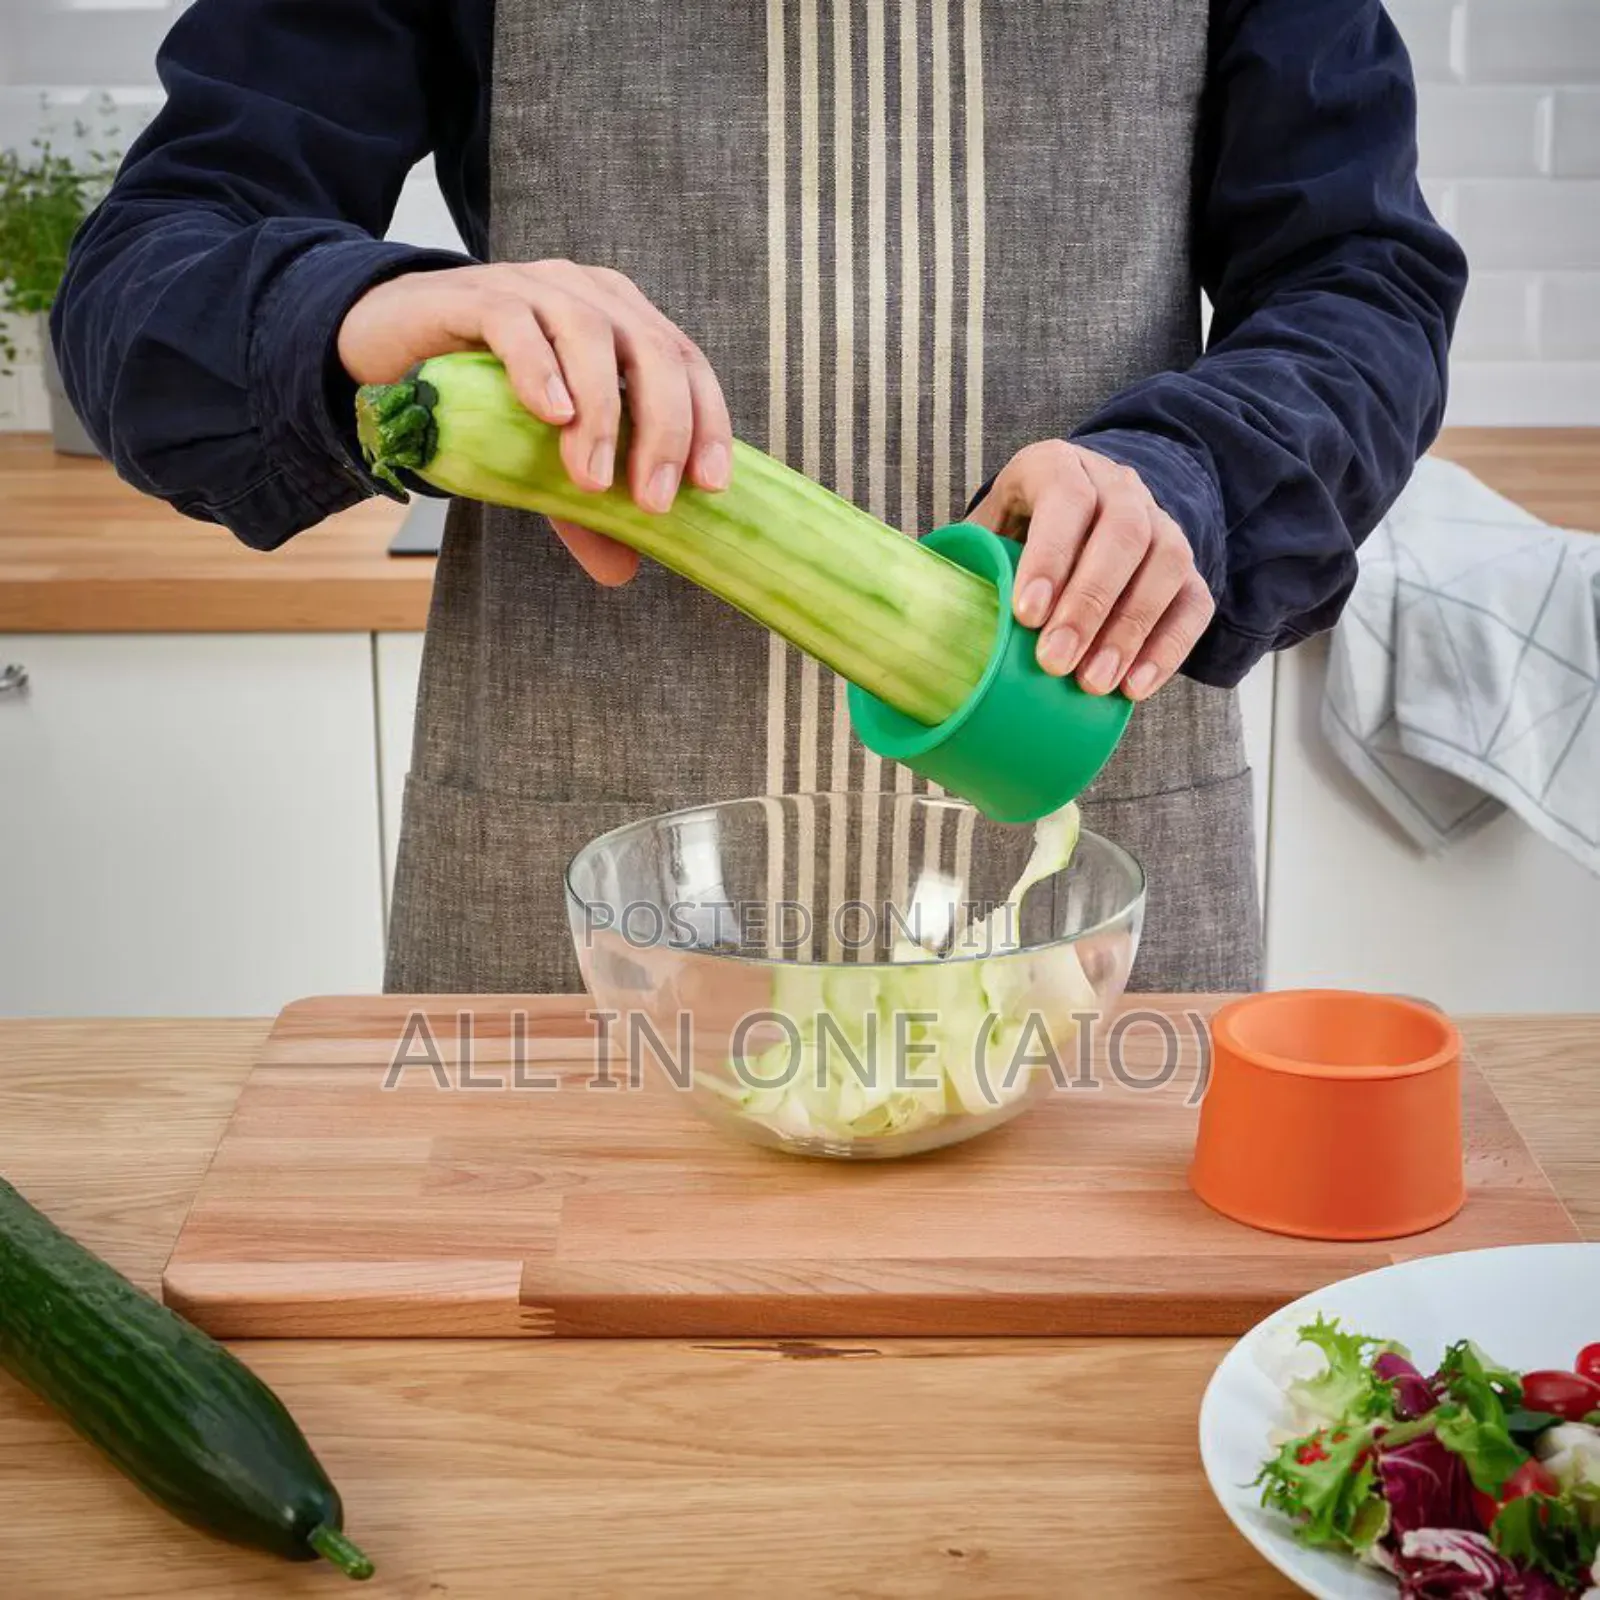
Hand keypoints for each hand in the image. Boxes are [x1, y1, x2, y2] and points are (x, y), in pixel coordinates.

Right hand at [338, 261, 732, 584]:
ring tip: (590, 478)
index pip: (687, 364)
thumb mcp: (544, 458)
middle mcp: (589, 294)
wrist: (389, 347)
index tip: (710, 485)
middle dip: (663, 429)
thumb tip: (623, 571)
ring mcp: (534, 287)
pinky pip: (516, 324)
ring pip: (590, 335)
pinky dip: (539, 370)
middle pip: (652, 351)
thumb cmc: (483, 396)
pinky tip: (551, 415)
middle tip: (651, 500)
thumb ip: (583, 507)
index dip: (707, 422)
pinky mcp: (476, 296)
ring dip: (601, 413)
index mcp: (624, 321)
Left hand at [969, 440, 1215, 700]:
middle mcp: (1117, 486)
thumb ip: (959, 560)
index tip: (1025, 614)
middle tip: (1056, 663)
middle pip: (1122, 534)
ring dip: (1130, 630)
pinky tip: (1135, 688)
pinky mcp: (1188, 568)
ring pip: (1166, 564)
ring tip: (1093, 684)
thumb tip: (910, 614)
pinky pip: (1194, 602)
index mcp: (1057, 467)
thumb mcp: (983, 529)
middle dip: (1089, 603)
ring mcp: (1160, 524)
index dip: (1049, 556)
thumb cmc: (1012, 534)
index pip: (1065, 499)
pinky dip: (1168, 647)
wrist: (1080, 513)